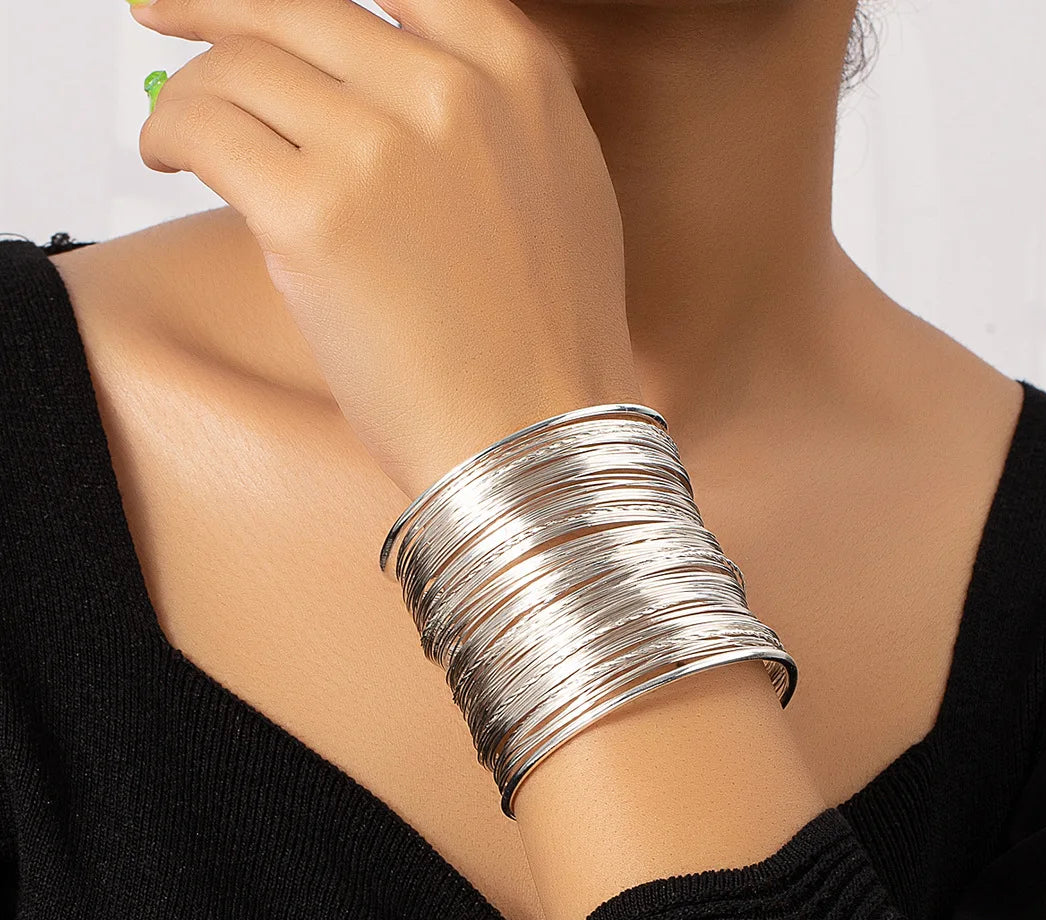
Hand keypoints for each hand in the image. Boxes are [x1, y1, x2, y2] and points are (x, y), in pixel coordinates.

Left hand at [132, 0, 642, 496]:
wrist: (534, 435)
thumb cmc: (545, 341)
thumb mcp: (565, 189)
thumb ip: (499, 115)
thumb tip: (407, 76)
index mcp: (517, 75)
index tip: (263, 5)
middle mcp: (451, 90)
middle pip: (296, 5)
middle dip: (215, 5)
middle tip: (164, 13)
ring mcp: (382, 147)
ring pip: (239, 63)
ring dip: (190, 89)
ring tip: (175, 133)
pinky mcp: (316, 214)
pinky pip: (205, 130)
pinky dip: (168, 136)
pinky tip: (167, 160)